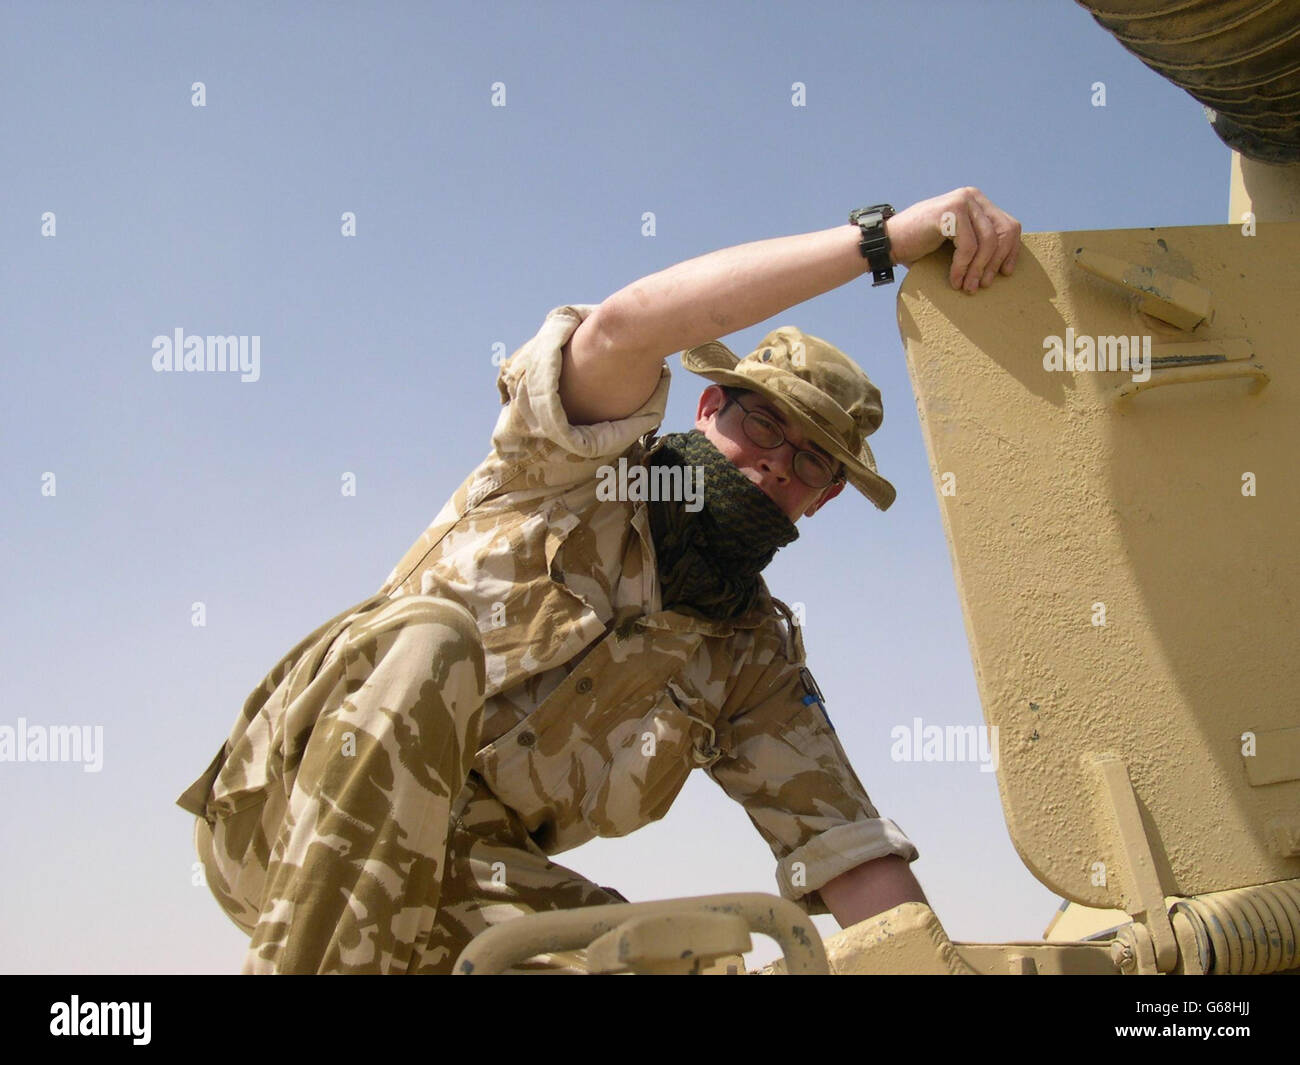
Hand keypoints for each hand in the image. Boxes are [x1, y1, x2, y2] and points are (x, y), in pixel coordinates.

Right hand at [884, 187, 1020, 292]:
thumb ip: (977, 241)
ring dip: (978, 269)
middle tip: (983, 284)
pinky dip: (962, 267)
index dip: (1010, 252)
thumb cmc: (919, 247)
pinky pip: (968, 246)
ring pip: (988, 242)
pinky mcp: (949, 212)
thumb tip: (1005, 262)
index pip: (1009, 226)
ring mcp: (961, 201)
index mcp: (977, 202)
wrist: (886, 242)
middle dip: (996, 262)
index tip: (1005, 274)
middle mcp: (971, 197)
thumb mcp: (956, 242)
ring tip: (968, 287)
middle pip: (1003, 232)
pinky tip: (954, 280)